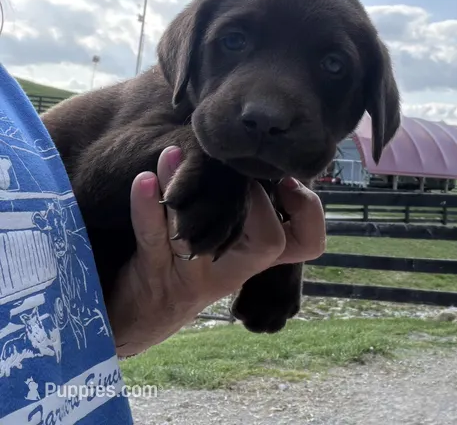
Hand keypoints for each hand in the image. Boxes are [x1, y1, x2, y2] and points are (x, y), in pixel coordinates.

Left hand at [106, 146, 325, 357]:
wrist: (144, 311)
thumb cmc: (191, 257)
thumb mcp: (230, 236)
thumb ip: (248, 201)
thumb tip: (258, 149)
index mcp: (254, 257)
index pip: (304, 242)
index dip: (307, 211)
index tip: (288, 180)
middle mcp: (231, 270)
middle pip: (268, 243)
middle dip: (256, 198)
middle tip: (235, 169)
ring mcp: (193, 273)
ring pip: (201, 232)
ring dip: (185, 187)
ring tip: (173, 153)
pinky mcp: (154, 272)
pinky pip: (153, 236)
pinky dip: (146, 206)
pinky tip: (143, 180)